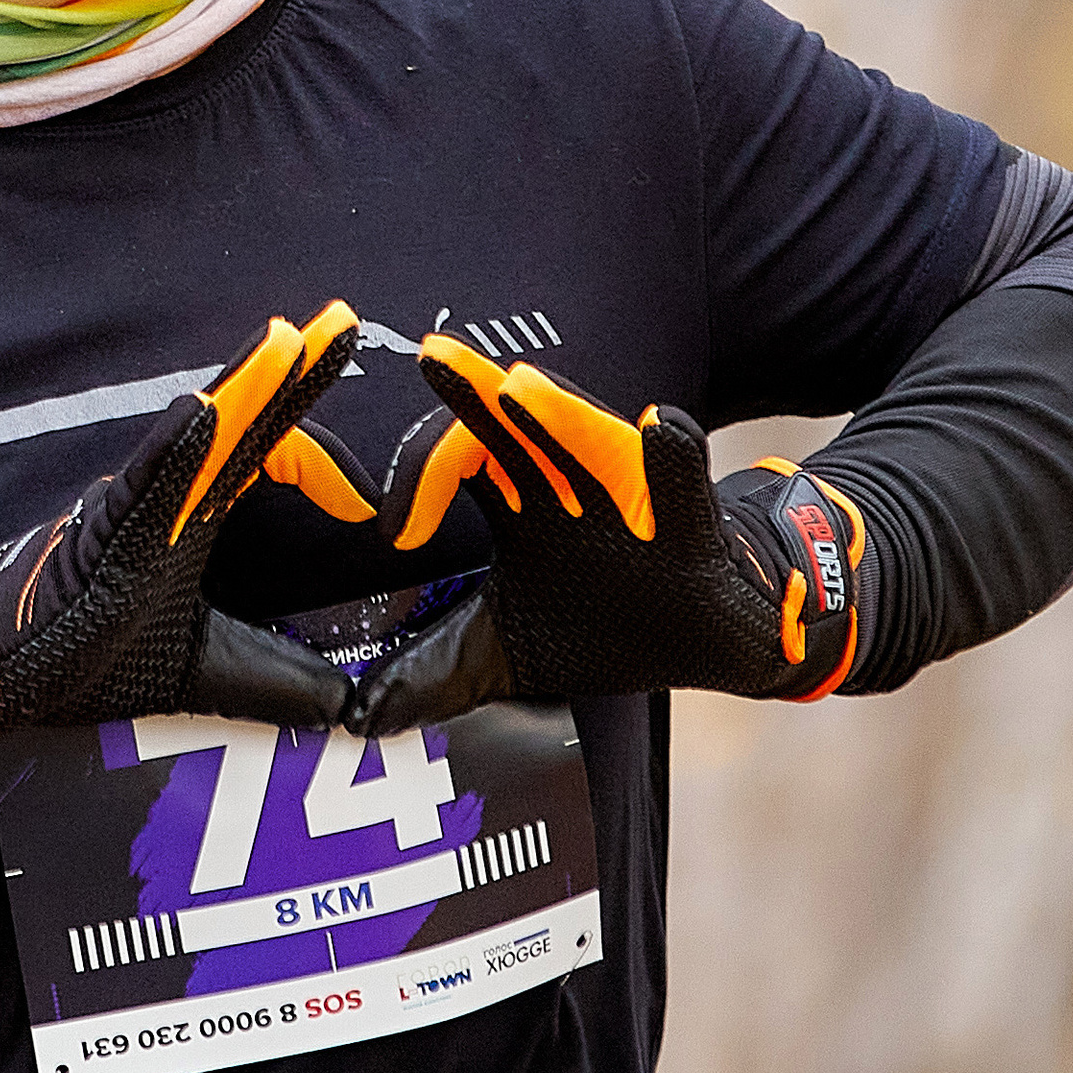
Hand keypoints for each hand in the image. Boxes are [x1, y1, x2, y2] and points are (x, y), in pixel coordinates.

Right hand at [0, 304, 360, 786]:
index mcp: (201, 513)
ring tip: (286, 339)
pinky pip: (145, 478)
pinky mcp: (105, 527)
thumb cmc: (86, 650)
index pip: (272, 459)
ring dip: (244, 385)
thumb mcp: (205, 672)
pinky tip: (203, 408)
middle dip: (295, 371)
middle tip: (342, 321)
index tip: (370, 508)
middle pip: (247, 421)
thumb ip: (276, 682)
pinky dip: (175, 444)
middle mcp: (175, 494)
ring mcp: (138, 503)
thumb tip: (346, 706)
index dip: (324, 468)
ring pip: (200, 433)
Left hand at [340, 337, 865, 735]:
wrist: (709, 635)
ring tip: (522, 386)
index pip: (455, 460)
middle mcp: (567, 481)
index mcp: (517, 502)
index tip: (398, 538)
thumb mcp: (507, 651)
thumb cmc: (604, 625)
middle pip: (512, 424)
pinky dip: (673, 456)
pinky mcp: (687, 521)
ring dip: (557, 412)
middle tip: (433, 359)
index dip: (419, 479)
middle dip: (474, 391)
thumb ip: (437, 671)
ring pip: (587, 436)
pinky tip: (662, 428)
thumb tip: (362, 713)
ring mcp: (628, 494)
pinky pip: (682, 480)